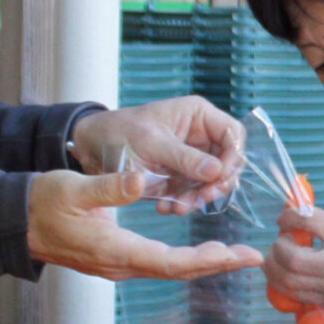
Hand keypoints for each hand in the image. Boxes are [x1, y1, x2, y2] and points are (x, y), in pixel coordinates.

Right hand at [27, 170, 264, 280]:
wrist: (15, 221)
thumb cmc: (42, 202)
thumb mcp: (73, 188)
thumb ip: (108, 187)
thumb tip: (138, 179)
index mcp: (115, 250)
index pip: (172, 263)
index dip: (209, 260)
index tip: (240, 255)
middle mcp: (120, 266)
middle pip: (179, 271)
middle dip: (217, 264)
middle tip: (252, 257)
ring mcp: (117, 267)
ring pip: (170, 270)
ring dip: (204, 263)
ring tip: (235, 255)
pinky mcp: (115, 260)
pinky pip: (159, 265)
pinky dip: (186, 261)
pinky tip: (202, 253)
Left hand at [69, 97, 245, 213]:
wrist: (90, 149)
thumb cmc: (118, 134)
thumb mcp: (150, 143)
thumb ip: (184, 158)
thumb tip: (216, 171)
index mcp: (198, 116)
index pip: (233, 135)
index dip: (232, 157)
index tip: (218, 178)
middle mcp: (200, 135)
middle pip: (228, 162)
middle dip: (216, 184)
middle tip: (200, 200)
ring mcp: (192, 157)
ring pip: (214, 182)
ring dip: (199, 198)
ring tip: (176, 208)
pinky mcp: (182, 177)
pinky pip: (195, 193)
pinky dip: (184, 203)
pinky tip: (166, 208)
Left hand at [263, 206, 323, 323]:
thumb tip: (305, 221)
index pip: (309, 221)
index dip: (289, 216)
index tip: (285, 217)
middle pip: (291, 257)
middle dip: (277, 247)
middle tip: (280, 240)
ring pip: (288, 281)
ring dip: (275, 268)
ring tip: (278, 258)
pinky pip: (297, 296)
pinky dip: (284, 284)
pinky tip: (287, 275)